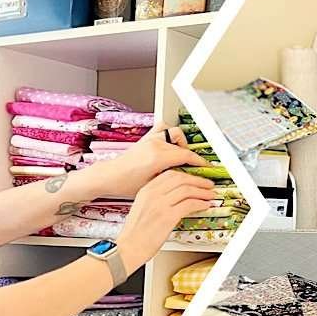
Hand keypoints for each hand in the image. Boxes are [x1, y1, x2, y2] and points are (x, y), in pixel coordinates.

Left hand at [86, 121, 206, 198]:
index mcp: (157, 158)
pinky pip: (164, 129)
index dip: (199, 162)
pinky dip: (171, 135)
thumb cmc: (127, 184)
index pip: (186, 155)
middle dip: (192, 156)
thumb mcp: (153, 185)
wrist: (109, 176)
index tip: (206, 167)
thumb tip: (187, 178)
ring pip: (175, 134)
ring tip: (182, 156)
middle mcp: (155, 145)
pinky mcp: (146, 138)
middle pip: (183, 146)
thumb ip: (172, 178)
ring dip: (182, 143)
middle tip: (196, 167)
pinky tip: (171, 146)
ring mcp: (150, 139)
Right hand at [114, 169, 214, 270]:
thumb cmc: (134, 233)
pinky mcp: (168, 216)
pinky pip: (189, 204)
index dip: (186, 175)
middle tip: (207, 184)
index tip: (195, 179)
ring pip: (187, 190)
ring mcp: (160, 204)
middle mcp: (153, 194)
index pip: (170, 174)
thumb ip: (155, 199)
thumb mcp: (142, 208)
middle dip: (198, 181)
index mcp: (145, 190)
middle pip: (181, 178)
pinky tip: (204, 206)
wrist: (128, 248)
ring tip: (209, 195)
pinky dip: (200, 203)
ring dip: (202, 192)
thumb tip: (175, 197)